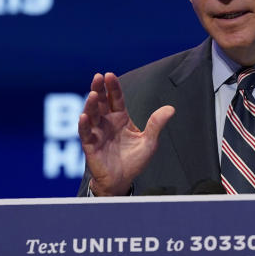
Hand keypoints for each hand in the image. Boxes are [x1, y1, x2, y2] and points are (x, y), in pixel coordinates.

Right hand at [78, 72, 174, 195]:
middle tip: (98, 77)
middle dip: (99, 89)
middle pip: (101, 102)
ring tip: (93, 94)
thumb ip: (156, 124)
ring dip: (90, 105)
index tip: (109, 75)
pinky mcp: (90, 145)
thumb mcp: (149, 141)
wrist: (122, 180)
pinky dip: (83, 125)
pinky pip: (85, 134)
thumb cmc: (134, 160)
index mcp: (120, 118)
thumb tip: (171, 108)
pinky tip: (84, 116)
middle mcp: (107, 122)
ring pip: (91, 115)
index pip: (116, 99)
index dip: (113, 87)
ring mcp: (97, 133)